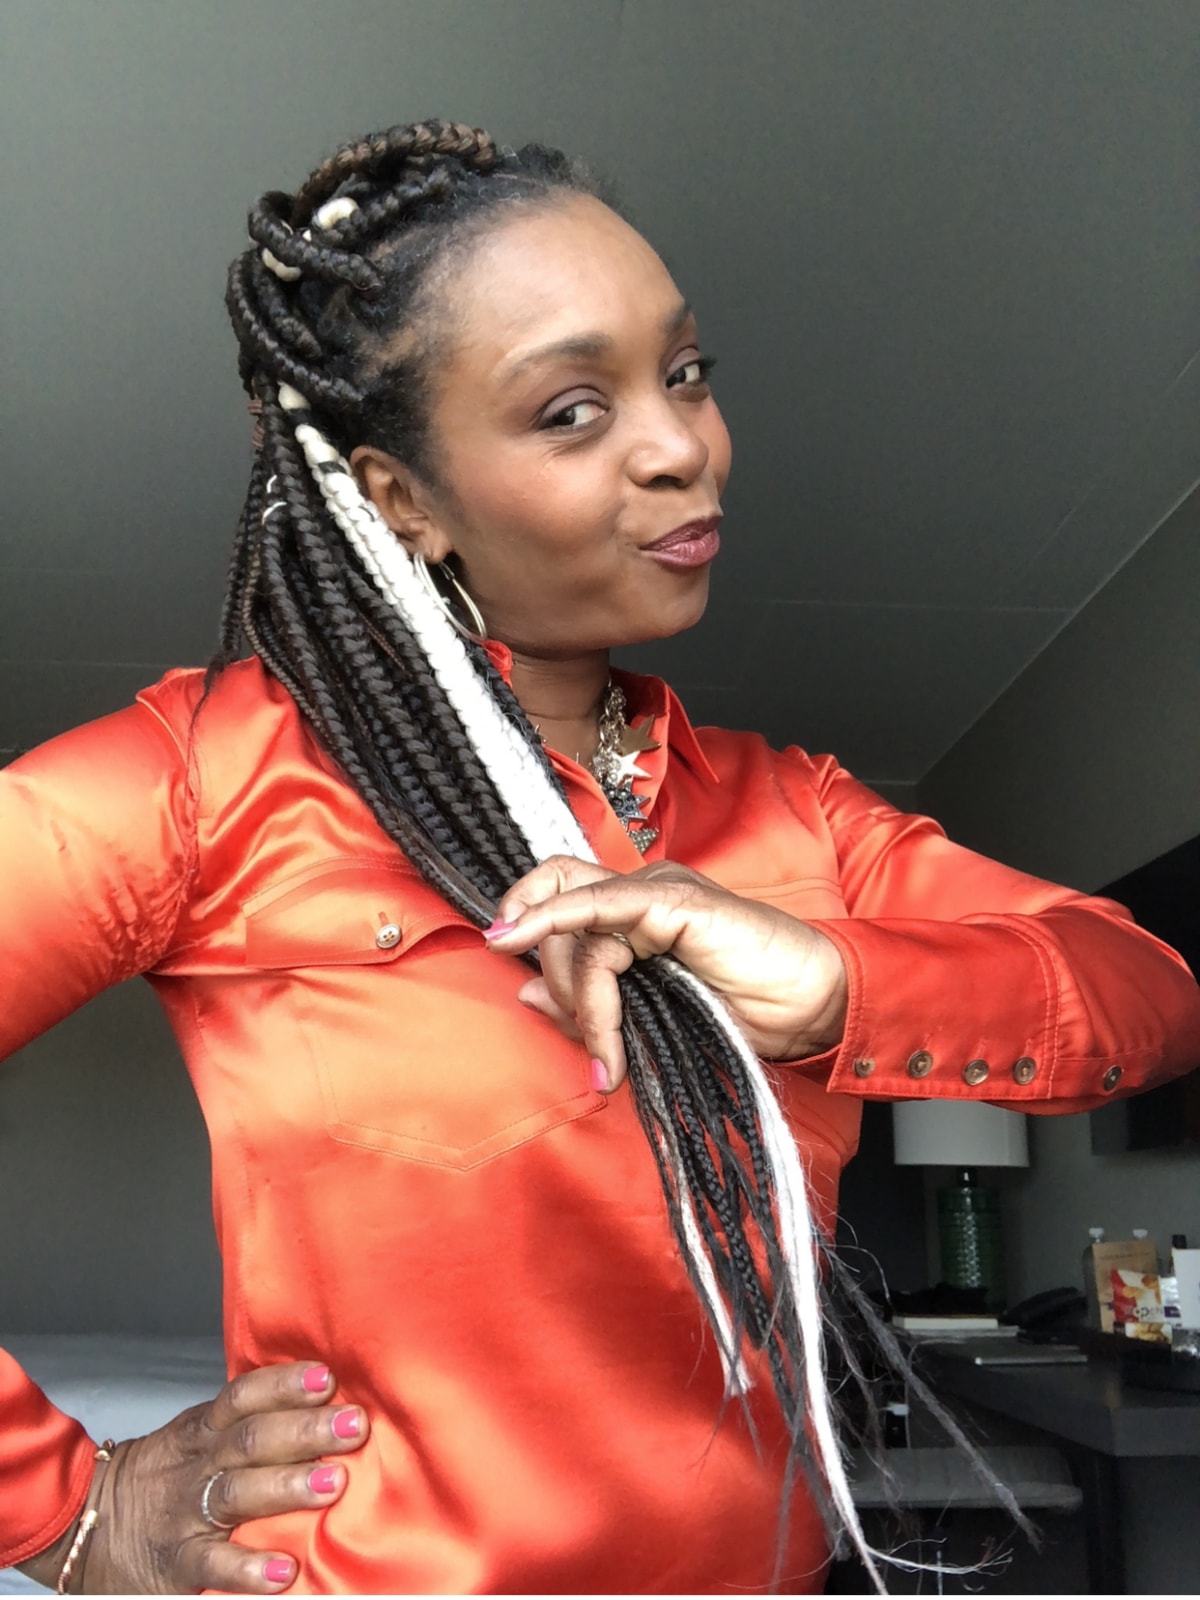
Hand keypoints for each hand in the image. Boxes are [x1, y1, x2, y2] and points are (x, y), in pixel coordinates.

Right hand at [20, 1361, 368, 1593]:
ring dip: (287, 1487)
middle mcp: (198, 1464)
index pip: (244, 1396)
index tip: (327, 1378)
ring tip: (333, 1484)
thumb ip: (248, 1423)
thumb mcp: (198, 1437)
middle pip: (251, 1439)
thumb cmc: (165, 1476)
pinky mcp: (178, 1564)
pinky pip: (213, 1566)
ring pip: (237, 1493)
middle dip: (305, 1431)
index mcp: (204, 1429)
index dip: (284, 1384)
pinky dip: (247, 1570)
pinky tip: (283, 1571)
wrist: (87, 1524)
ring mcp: (187, 1514)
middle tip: (354, 1426)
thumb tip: (326, 1404)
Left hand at [485, 856, 847, 1087]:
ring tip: (610, 1054)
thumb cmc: (744, 1013)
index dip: (524, 911)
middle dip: (554, 977)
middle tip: (593, 1043)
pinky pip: (601, 907)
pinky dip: (560, 928)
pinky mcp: (675, 901)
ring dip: (580, 996)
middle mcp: (640, 894)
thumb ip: (590, 1003)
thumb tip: (523, 991)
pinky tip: (534, 955)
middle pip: (555, 906)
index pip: (557, 890)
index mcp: (633, 914)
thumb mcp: (648, 1018)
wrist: (812, 1008)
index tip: (497, 947)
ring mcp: (659, 892)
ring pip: (576, 924)